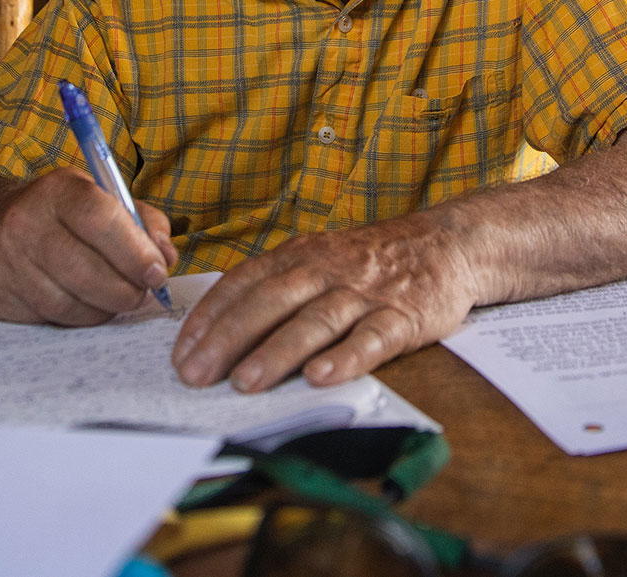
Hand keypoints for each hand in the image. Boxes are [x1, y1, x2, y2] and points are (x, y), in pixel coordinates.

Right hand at [0, 168, 178, 325]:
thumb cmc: (61, 215)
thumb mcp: (103, 200)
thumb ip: (144, 223)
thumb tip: (166, 257)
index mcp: (58, 190)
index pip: (101, 219)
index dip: (135, 252)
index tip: (157, 273)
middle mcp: (24, 220)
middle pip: (84, 271)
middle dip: (124, 291)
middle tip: (142, 294)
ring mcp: (3, 257)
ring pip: (67, 304)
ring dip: (102, 309)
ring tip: (113, 299)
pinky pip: (46, 318)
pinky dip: (75, 318)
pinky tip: (80, 303)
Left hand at [171, 216, 480, 392]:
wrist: (446, 244)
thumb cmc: (369, 261)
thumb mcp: (317, 258)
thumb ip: (275, 287)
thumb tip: (219, 331)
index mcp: (299, 256)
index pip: (243, 284)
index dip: (209, 318)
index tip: (181, 353)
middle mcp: (326, 270)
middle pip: (269, 302)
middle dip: (228, 339)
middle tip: (196, 375)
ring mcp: (364, 293)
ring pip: (314, 321)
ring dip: (277, 352)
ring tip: (245, 382)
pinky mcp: (402, 316)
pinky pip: (370, 339)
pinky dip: (345, 359)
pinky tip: (320, 378)